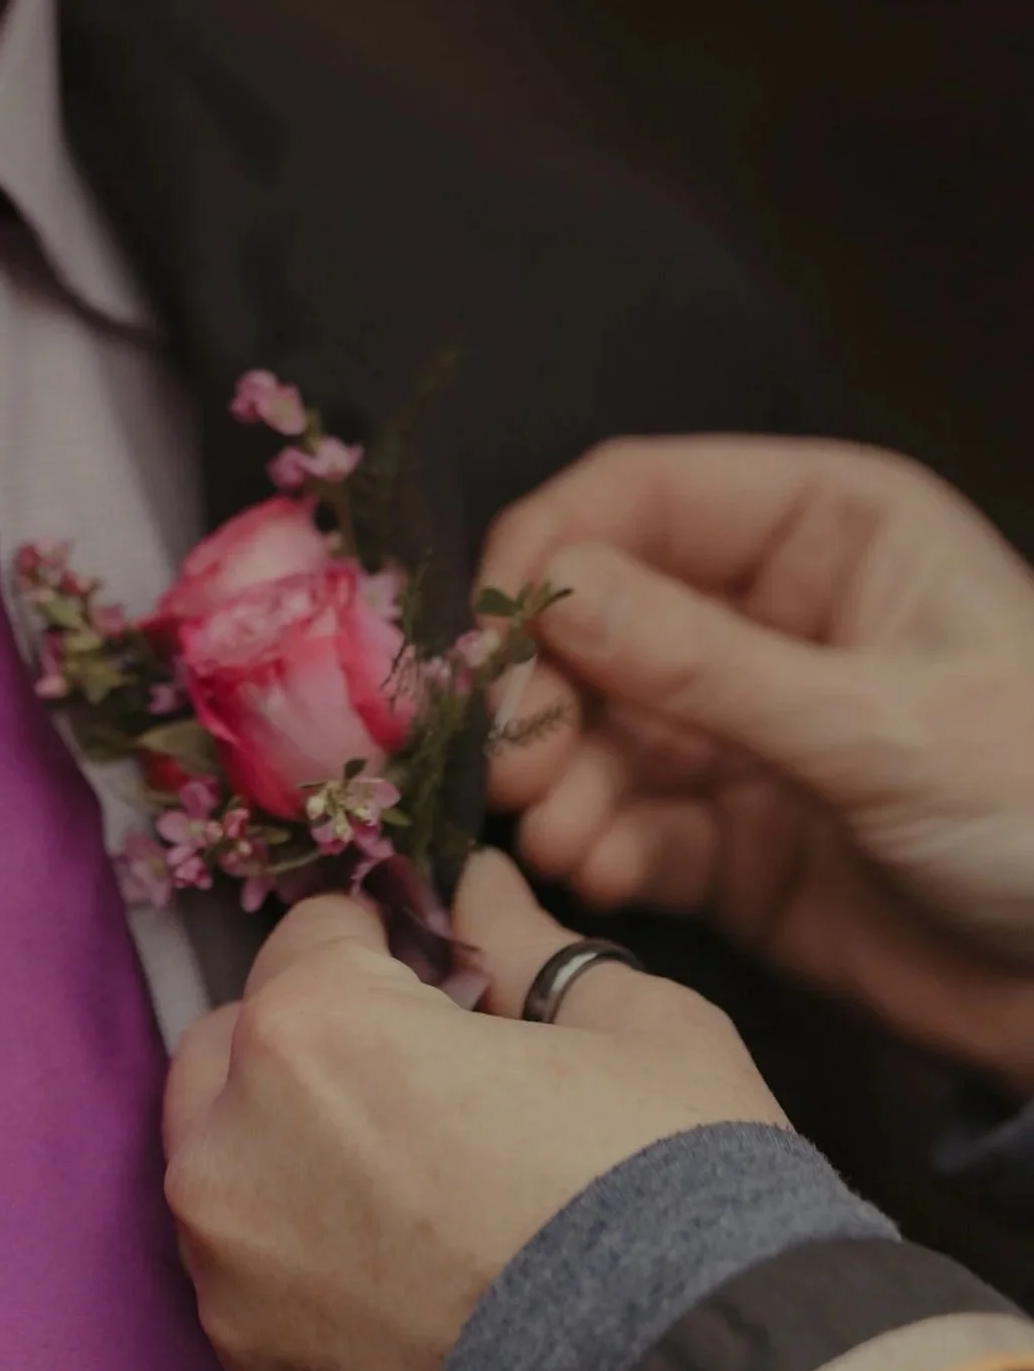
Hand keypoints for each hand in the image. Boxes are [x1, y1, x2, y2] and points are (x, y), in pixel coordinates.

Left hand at [164, 849, 785, 1370]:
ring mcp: (230, 1272)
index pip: (314, 930)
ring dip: (293, 1137)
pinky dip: (298, 1243)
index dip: (388, 940)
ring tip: (413, 1179)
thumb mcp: (631, 1026)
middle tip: (425, 1075)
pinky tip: (399, 1265)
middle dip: (318, 1033)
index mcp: (317, 1029)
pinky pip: (246, 1263)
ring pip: (227, 1152)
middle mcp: (237, 1145)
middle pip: (242, 1039)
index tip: (439, 974)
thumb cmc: (678, 1196)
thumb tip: (480, 886)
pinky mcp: (250, 1367)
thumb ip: (523, 941)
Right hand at [482, 436, 1033, 1094]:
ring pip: (594, 731)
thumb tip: (550, 597)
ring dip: (560, 780)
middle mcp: (762, 618)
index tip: (488, 637)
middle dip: (540, 689)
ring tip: (560, 834)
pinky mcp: (722, 836)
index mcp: (822, 532)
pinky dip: (602, 846)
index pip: (636, 499)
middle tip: (509, 759)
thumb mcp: (881, 724)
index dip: (548, 554)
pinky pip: (630, 822)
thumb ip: (705, 666)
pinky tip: (604, 871)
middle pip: (592, 621)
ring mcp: (735, 732)